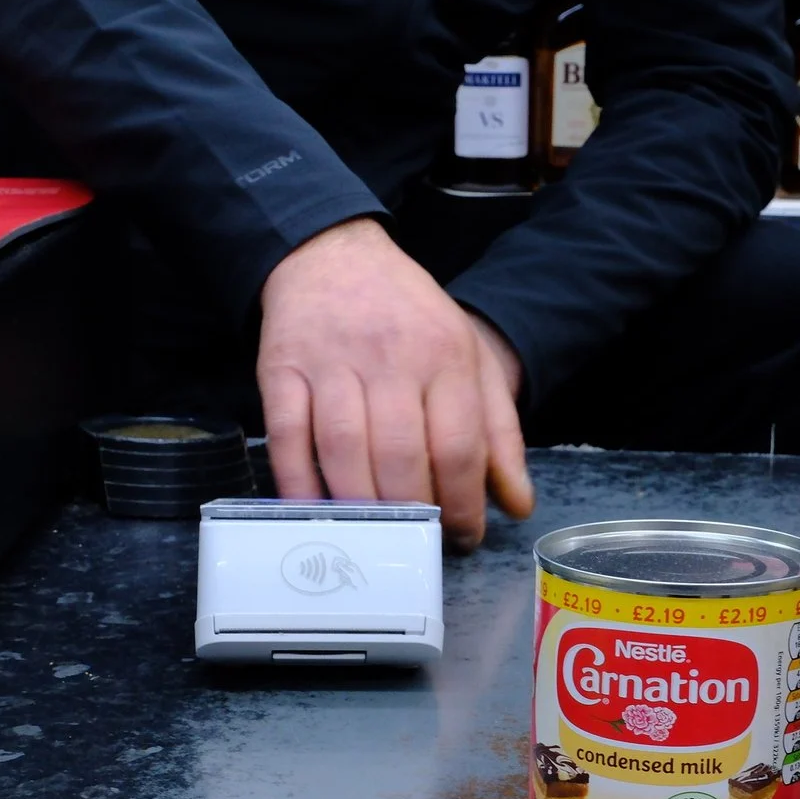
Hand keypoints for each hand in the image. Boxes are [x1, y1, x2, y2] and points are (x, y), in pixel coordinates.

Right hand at [258, 218, 534, 548]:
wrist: (332, 255)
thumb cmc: (408, 317)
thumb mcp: (469, 357)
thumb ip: (498, 431)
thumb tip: (517, 503)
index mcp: (445, 355)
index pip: (459, 446)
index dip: (464, 504)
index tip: (463, 536)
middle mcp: (390, 358)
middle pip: (401, 456)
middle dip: (412, 514)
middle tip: (417, 543)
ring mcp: (331, 364)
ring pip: (344, 451)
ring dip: (360, 507)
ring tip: (375, 536)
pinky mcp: (282, 370)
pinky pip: (287, 437)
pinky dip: (298, 483)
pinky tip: (316, 511)